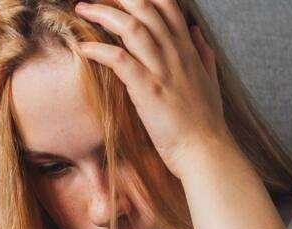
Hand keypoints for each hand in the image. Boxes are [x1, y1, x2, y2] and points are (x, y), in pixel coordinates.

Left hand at [74, 0, 231, 179]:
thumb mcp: (209, 80)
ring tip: (82, 9)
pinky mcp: (148, 90)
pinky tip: (84, 48)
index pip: (166, 5)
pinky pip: (120, 60)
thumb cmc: (205, 122)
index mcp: (187, 49)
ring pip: (131, 27)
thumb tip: (195, 30)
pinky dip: (99, 50)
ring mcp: (162, 70)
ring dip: (102, 14)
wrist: (204, 151)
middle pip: (145, 7)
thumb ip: (202, 52)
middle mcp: (175, 53)